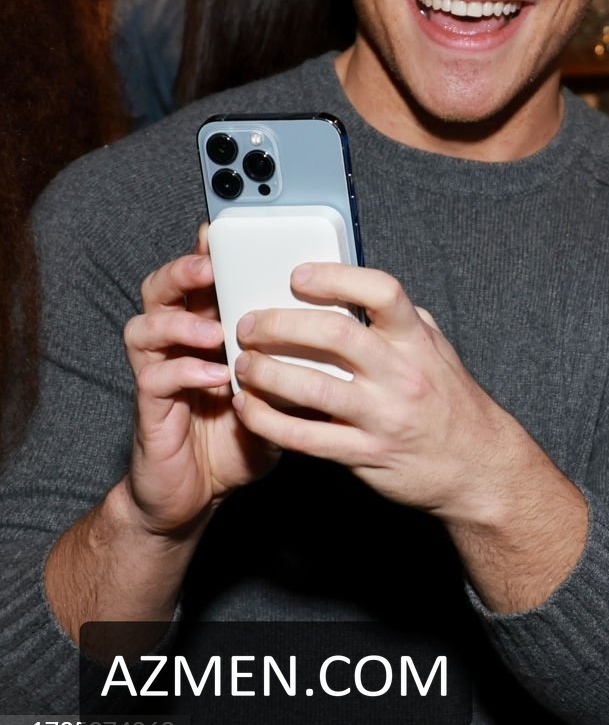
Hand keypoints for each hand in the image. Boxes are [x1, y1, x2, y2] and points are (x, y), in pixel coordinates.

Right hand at [121, 228, 279, 536]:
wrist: (202, 492)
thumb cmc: (245, 434)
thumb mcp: (283, 389)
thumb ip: (302, 356)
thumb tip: (349, 322)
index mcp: (209, 328)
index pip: (202, 279)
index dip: (208, 251)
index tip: (228, 231)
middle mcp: (178, 345)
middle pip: (160, 290)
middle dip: (182, 272)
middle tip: (210, 267)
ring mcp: (159, 375)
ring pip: (144, 328)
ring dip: (180, 323)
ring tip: (215, 329)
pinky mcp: (150, 411)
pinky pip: (154, 380)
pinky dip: (185, 372)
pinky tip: (216, 376)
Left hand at [228, 263, 586, 611]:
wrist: (476, 465)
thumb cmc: (450, 403)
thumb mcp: (435, 351)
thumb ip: (399, 323)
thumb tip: (352, 291)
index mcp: (418, 341)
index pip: (382, 293)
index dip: (336, 278)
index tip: (298, 275)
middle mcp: (402, 374)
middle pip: (334, 336)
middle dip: (279, 325)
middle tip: (248, 324)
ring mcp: (383, 416)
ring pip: (310, 387)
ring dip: (264, 372)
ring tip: (243, 364)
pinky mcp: (364, 454)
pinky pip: (303, 436)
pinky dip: (265, 420)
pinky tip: (247, 407)